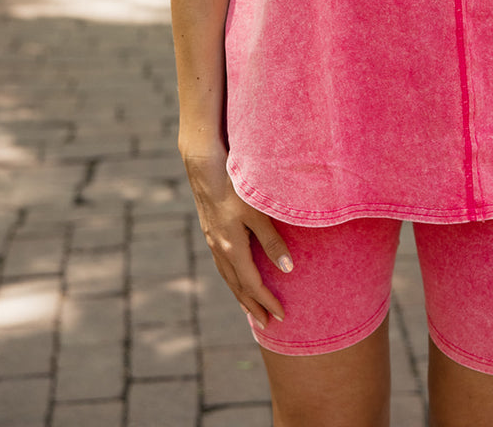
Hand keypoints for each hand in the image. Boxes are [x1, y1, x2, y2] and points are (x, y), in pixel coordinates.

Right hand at [183, 149, 292, 327]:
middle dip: (253, 306)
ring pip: (228, 277)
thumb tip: (288, 270)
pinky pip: (222, 264)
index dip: (267, 301)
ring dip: (241, 295)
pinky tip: (236, 277)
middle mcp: (220, 249)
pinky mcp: (210, 231)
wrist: (204, 166)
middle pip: (238, 286)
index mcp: (232, 248)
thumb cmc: (235, 186)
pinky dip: (232, 278)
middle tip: (267, 325)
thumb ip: (272, 241)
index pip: (253, 284)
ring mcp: (212, 241)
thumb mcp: (258, 213)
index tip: (281, 315)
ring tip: (251, 309)